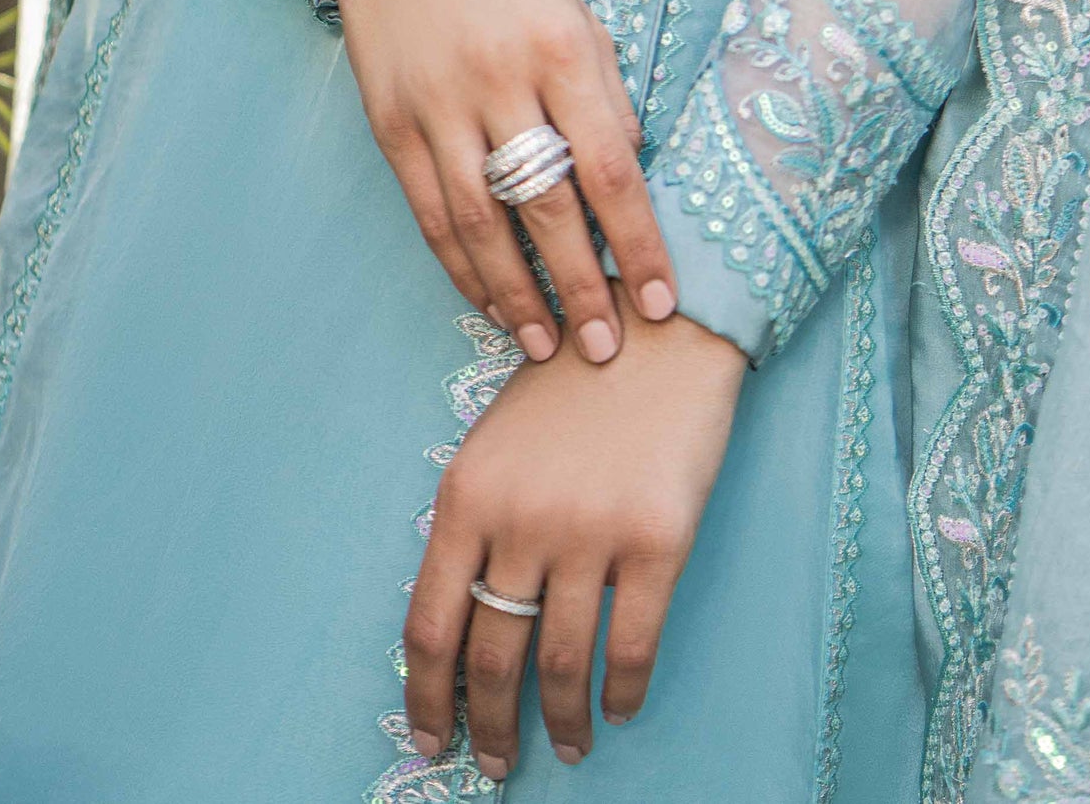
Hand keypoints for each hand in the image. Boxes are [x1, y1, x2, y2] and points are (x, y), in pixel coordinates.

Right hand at [327, 0, 679, 363]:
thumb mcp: (577, 14)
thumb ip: (607, 93)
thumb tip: (632, 178)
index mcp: (560, 50)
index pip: (611, 167)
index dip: (638, 244)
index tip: (663, 302)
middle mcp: (499, 81)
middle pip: (548, 206)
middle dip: (583, 287)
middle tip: (608, 350)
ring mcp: (439, 106)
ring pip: (482, 223)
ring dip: (518, 294)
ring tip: (547, 345)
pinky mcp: (392, 125)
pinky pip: (431, 214)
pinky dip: (462, 267)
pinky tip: (491, 301)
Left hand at [403, 288, 745, 775]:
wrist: (663, 328)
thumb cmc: (577, 383)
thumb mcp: (501, 443)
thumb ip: (479, 524)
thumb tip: (466, 623)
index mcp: (469, 495)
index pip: (430, 625)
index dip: (427, 697)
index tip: (430, 739)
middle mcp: (521, 518)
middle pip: (492, 655)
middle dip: (489, 724)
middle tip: (495, 764)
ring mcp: (590, 530)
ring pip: (562, 662)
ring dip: (559, 720)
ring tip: (564, 746)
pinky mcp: (656, 538)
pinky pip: (631, 644)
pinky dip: (621, 690)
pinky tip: (617, 708)